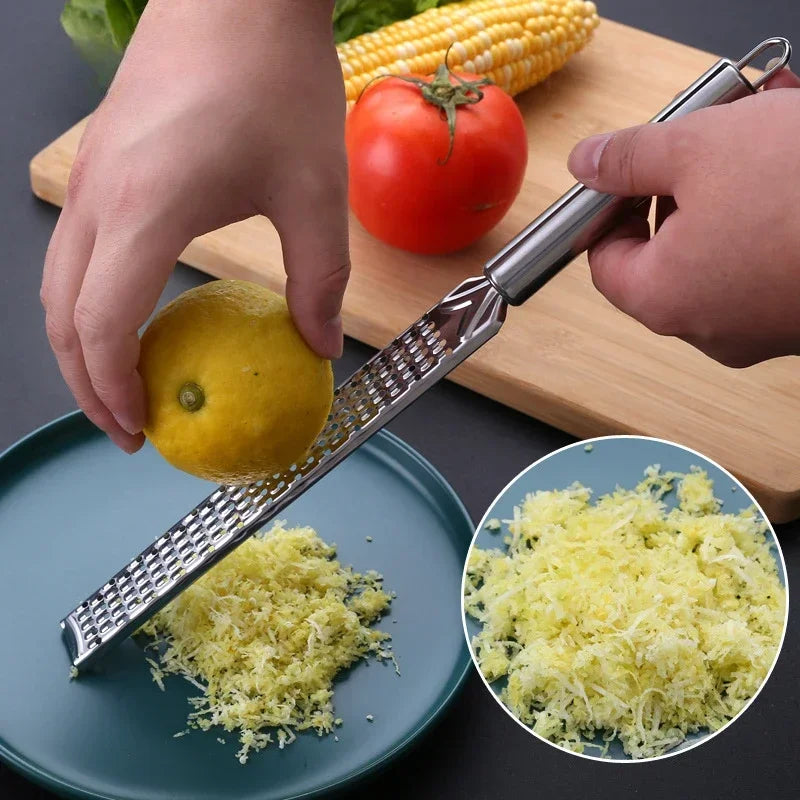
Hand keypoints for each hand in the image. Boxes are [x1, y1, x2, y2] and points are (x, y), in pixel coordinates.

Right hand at [41, 0, 347, 452]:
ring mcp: (93, 176)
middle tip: (129, 424)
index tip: (144, 428)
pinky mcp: (104, 162)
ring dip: (80, 343)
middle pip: (60, 315)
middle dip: (86, 382)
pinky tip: (132, 313)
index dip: (115, 389)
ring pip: (57, 283)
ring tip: (123, 381)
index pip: (100, 325)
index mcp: (144, 211)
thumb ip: (319, 280)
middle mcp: (99, 198)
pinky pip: (77, 250)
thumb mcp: (314, 193)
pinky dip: (89, 300)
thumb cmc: (274, 81)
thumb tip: (322, 347)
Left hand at [567, 68, 799, 367]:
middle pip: (665, 255)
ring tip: (761, 131)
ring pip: (722, 251)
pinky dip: (771, 212)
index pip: (605, 262)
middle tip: (700, 140)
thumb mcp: (698, 148)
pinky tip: (794, 164)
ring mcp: (761, 327)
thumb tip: (588, 163)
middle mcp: (708, 327)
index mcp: (664, 298)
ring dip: (730, 189)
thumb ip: (628, 158)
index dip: (609, 211)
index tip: (629, 175)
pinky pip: (766, 261)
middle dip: (679, 188)